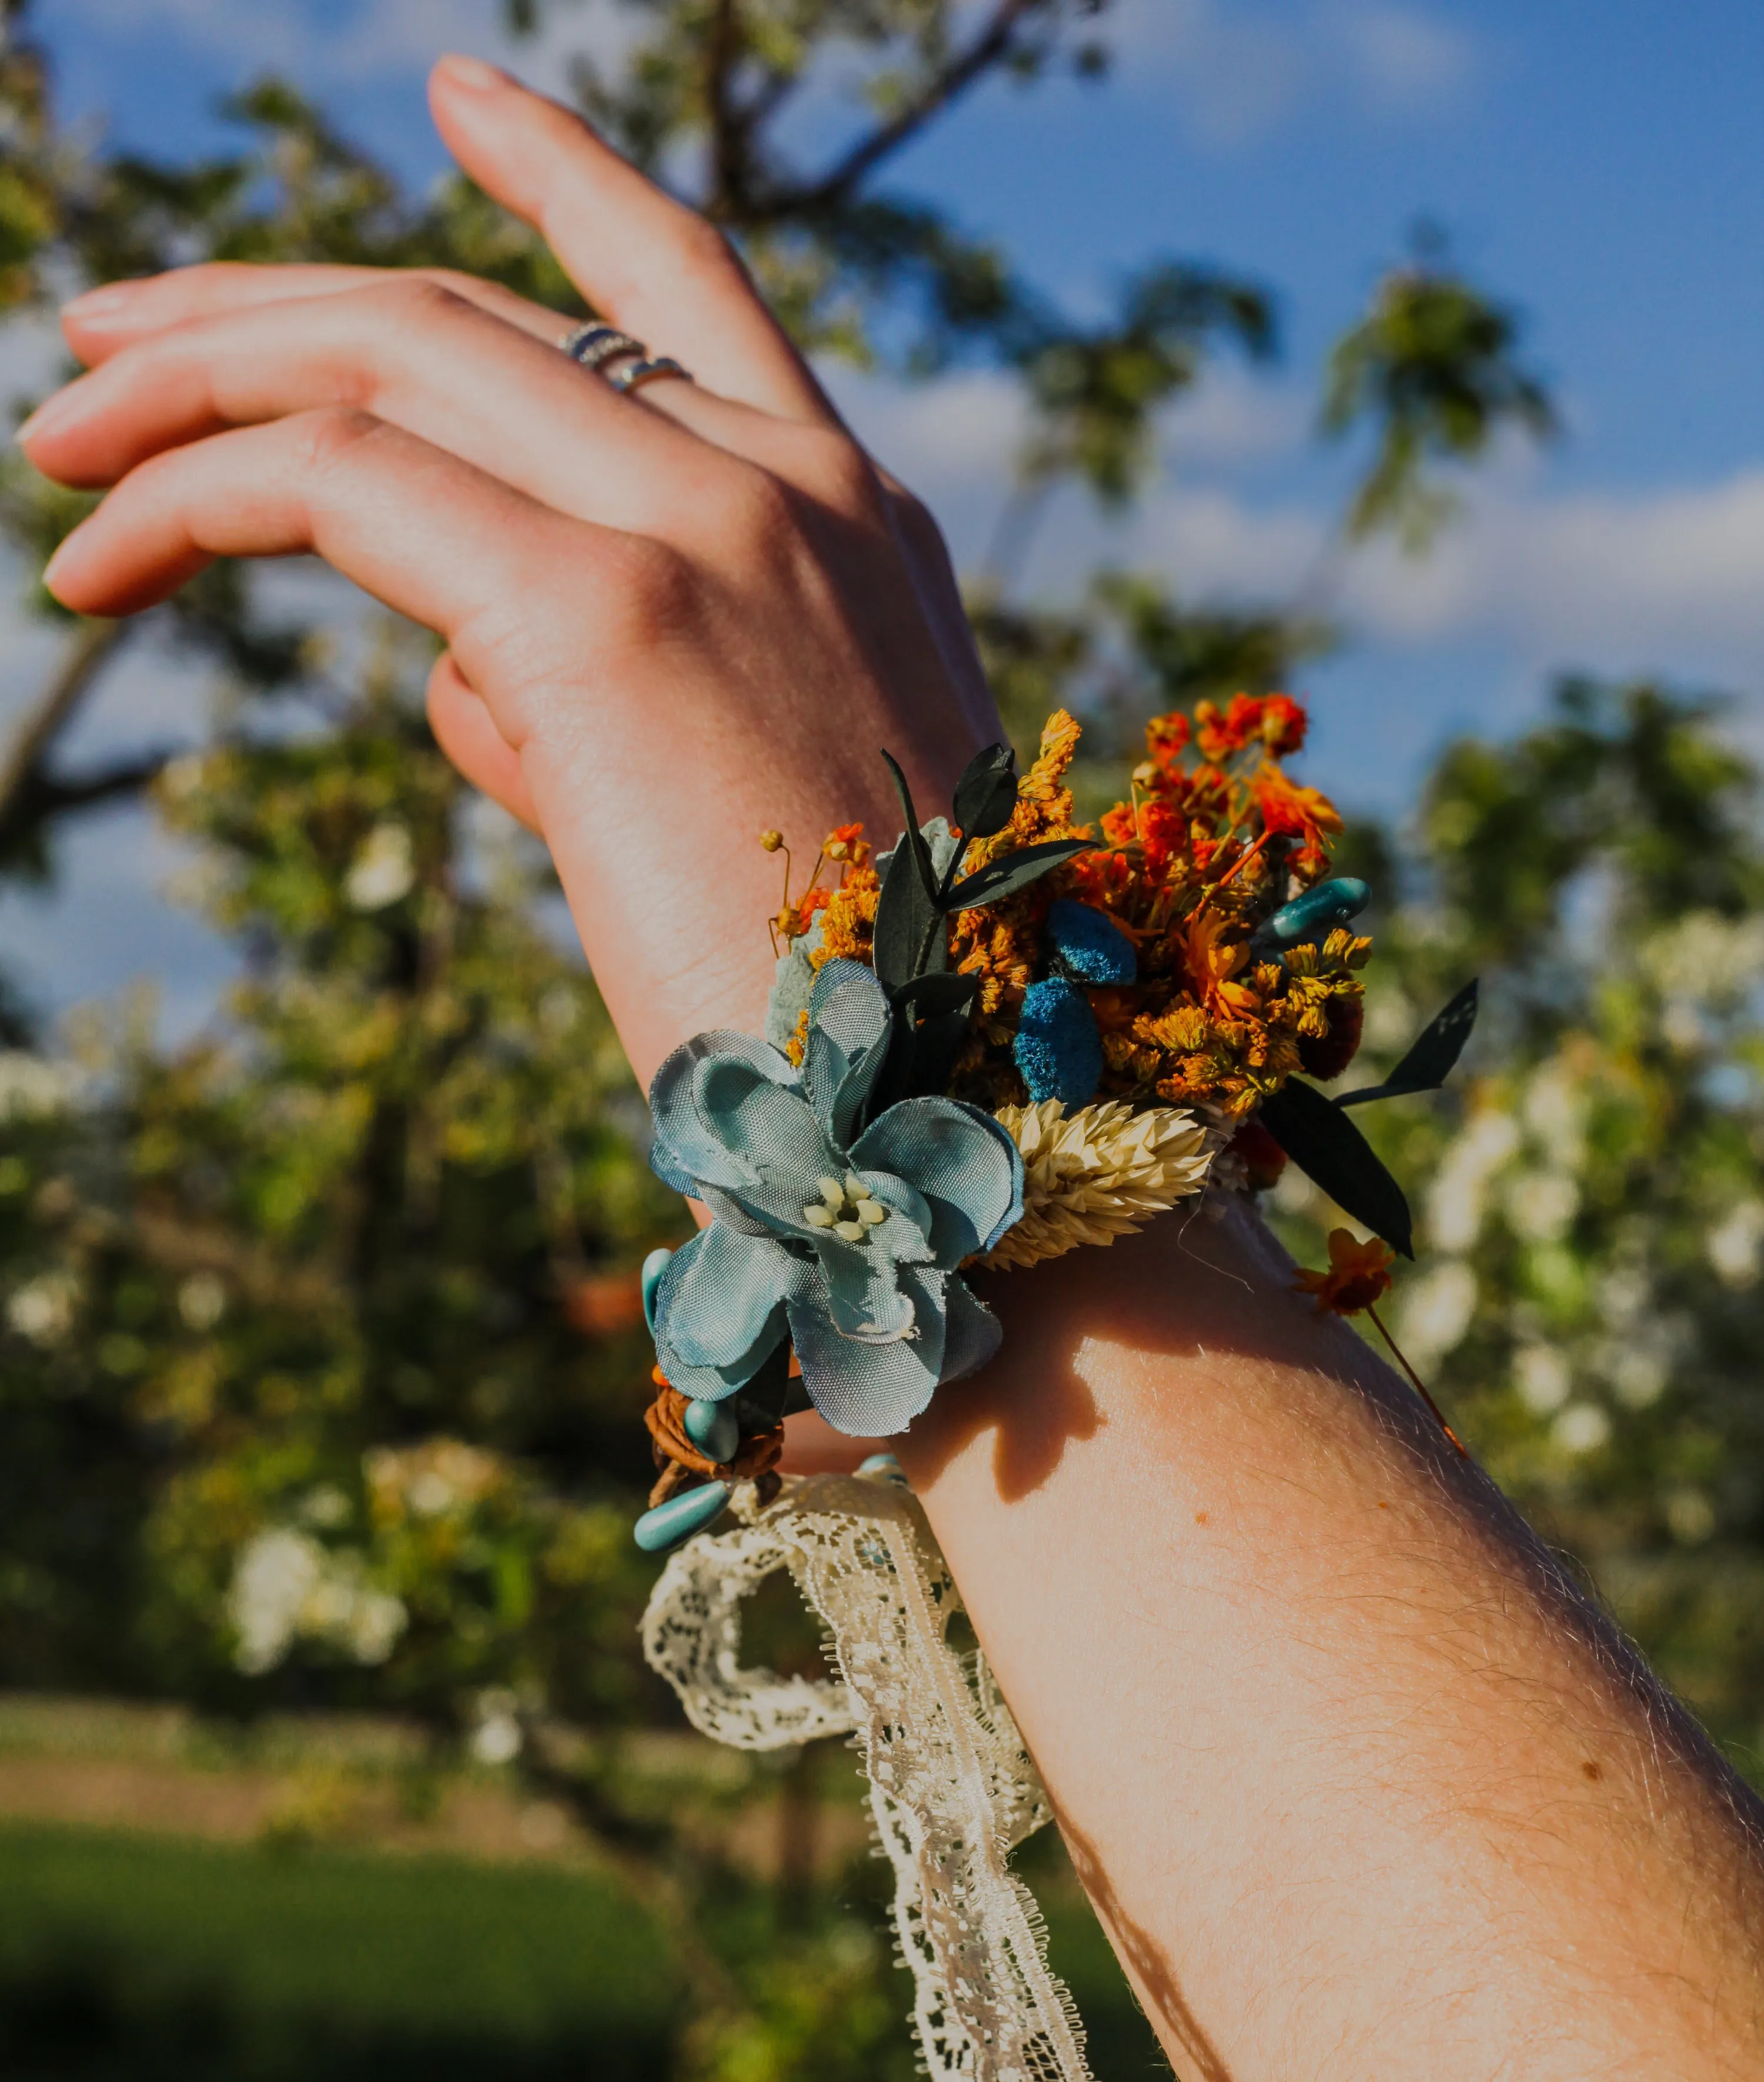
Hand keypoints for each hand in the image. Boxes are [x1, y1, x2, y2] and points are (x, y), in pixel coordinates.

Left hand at [18, 52, 998, 1090]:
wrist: (933, 1125)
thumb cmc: (842, 1012)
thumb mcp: (749, 807)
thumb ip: (606, 695)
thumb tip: (458, 669)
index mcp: (856, 524)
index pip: (686, 288)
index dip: (559, 178)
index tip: (451, 104)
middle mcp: (792, 488)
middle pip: (478, 312)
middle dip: (265, 307)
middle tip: (107, 345)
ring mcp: (709, 527)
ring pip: (393, 356)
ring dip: (196, 380)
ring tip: (63, 443)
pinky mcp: (604, 613)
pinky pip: (344, 481)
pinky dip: (197, 496)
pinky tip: (99, 559)